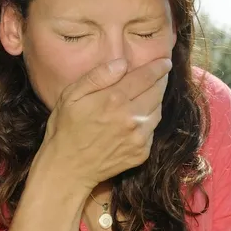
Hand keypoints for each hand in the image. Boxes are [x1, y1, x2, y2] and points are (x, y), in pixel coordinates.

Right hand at [38, 56, 171, 190]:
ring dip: (157, 99)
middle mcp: (131, 117)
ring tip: (151, 93)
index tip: (165, 61)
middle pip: (157, 92)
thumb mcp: (71, 95)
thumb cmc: (65, 129)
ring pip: (158, 111)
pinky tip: (141, 117)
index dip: (158, 67)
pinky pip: (153, 130)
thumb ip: (98, 76)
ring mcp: (139, 137)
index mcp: (114, 99)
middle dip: (161, 80)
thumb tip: (122, 63)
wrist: (67, 169)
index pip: (146, 77)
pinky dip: (150, 120)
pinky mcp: (142, 152)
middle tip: (162, 73)